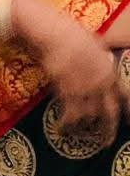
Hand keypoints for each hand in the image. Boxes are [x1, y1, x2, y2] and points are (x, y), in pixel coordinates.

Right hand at [20, 0, 128, 146]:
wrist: (53, 34)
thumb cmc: (71, 32)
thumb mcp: (94, 42)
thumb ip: (101, 57)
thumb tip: (106, 60)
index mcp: (109, 71)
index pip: (124, 96)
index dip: (128, 111)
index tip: (129, 122)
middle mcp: (100, 84)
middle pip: (109, 114)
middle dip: (108, 130)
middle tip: (106, 143)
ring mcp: (84, 90)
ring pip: (88, 117)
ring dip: (83, 127)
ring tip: (79, 133)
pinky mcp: (67, 92)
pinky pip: (69, 115)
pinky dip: (66, 124)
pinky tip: (62, 129)